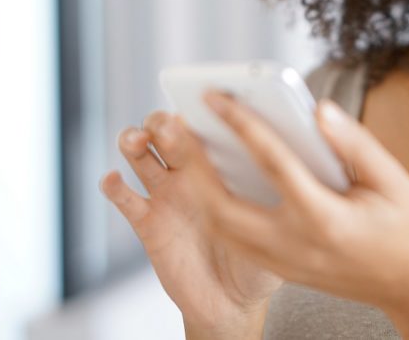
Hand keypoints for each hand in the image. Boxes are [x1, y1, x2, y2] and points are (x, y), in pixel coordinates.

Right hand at [99, 110, 282, 335]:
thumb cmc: (260, 257)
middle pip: (164, 129)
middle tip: (169, 126)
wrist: (233, 302)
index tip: (201, 105)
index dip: (197, 110)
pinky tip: (114, 180)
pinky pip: (123, 198)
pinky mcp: (147, 222)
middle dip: (161, 120)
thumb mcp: (277, 221)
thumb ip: (278, 191)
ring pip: (138, 152)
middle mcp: (188, 173)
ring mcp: (165, 195)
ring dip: (132, 139)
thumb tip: (295, 158)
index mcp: (219, 166)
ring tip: (137, 142)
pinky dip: (113, 185)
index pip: (203, 124)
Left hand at [191, 90, 408, 318]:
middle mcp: (295, 244)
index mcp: (324, 218)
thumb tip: (316, 109)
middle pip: (222, 206)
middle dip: (192, 165)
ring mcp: (284, 263)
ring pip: (220, 228)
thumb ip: (354, 143)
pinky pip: (233, 238)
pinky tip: (208, 178)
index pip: (272, 162)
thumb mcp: (395, 181)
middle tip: (172, 124)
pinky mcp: (281, 270)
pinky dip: (212, 207)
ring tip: (183, 146)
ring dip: (195, 188)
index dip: (240, 124)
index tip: (214, 96)